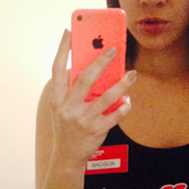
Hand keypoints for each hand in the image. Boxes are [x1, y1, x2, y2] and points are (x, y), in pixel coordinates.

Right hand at [49, 29, 135, 165]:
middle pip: (85, 79)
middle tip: (113, 50)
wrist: (67, 157)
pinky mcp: (95, 131)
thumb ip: (72, 91)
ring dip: (121, 84)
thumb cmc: (67, 128)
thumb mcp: (62, 109)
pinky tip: (128, 101)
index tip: (69, 31)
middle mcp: (68, 108)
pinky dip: (123, 107)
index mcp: (57, 99)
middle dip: (100, 62)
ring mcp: (82, 120)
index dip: (62, 49)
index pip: (57, 69)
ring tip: (132, 74)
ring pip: (105, 97)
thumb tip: (93, 68)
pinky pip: (114, 116)